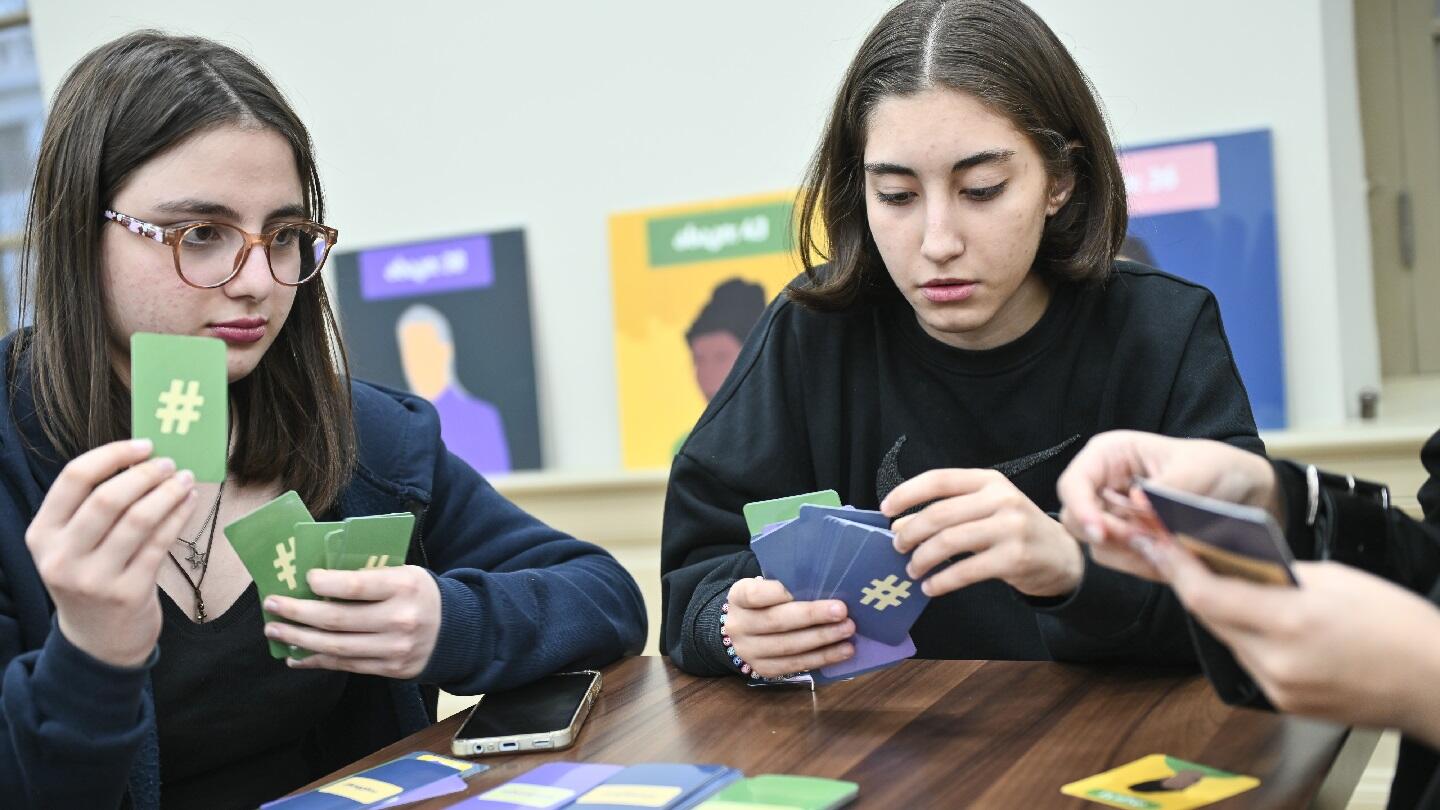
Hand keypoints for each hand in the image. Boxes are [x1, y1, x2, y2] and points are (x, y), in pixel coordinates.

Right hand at [27, 439, 197, 667]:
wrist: (98, 641)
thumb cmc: (91, 576)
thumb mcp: (73, 545)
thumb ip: (92, 506)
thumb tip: (143, 457)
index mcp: (42, 535)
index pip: (73, 479)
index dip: (113, 455)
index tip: (144, 445)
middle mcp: (61, 557)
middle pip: (108, 498)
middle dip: (145, 474)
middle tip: (169, 463)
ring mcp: (94, 579)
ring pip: (138, 520)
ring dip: (168, 493)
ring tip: (184, 479)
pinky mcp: (127, 594)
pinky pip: (160, 544)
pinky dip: (178, 516)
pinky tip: (189, 502)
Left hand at [264, 565, 441, 678]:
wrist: (456, 631)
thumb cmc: (419, 594)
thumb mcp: (404, 573)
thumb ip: (369, 576)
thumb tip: (317, 580)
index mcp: (404, 586)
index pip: (356, 586)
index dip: (325, 583)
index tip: (304, 578)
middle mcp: (400, 620)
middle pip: (338, 619)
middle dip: (298, 612)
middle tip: (272, 605)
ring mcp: (394, 649)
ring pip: (336, 647)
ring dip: (299, 639)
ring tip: (275, 630)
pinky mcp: (389, 669)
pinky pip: (345, 665)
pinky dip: (316, 660)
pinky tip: (295, 654)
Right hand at [723, 577, 854, 677]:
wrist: (743, 632)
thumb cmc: (766, 603)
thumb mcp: (766, 587)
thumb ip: (787, 586)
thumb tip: (827, 586)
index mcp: (738, 598)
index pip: (753, 594)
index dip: (774, 592)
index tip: (794, 590)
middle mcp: (739, 626)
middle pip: (776, 621)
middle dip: (811, 616)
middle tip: (841, 611)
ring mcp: (749, 651)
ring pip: (788, 646)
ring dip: (822, 639)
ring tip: (847, 630)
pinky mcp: (764, 670)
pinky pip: (796, 665)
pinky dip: (822, 658)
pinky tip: (844, 650)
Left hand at [884, 468, 1083, 598]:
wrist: (1064, 556)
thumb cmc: (1016, 530)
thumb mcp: (984, 512)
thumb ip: (945, 513)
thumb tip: (898, 525)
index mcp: (989, 481)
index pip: (939, 480)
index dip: (907, 493)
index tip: (886, 509)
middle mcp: (1001, 499)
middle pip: (939, 514)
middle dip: (911, 533)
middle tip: (897, 547)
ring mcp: (1010, 528)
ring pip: (949, 541)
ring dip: (922, 558)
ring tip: (912, 569)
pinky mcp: (1014, 558)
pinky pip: (965, 570)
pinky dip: (941, 581)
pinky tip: (931, 587)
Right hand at [1056, 431, 1276, 580]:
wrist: (1245, 492)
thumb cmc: (1218, 467)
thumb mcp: (1197, 470)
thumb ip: (1165, 490)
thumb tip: (1137, 506)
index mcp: (1110, 456)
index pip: (1073, 484)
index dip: (1081, 508)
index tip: (1101, 532)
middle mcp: (1104, 486)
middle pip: (1076, 519)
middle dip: (1107, 536)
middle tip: (1144, 541)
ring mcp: (1114, 515)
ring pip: (1098, 545)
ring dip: (1131, 552)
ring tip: (1169, 547)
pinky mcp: (1128, 539)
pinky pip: (1123, 560)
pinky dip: (1145, 563)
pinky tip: (1173, 556)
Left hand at [1155, 542, 1439, 746]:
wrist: (1435, 681)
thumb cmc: (1398, 625)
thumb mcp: (1334, 579)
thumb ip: (1277, 574)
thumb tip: (1235, 565)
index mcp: (1290, 623)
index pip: (1206, 596)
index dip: (1177, 568)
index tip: (1161, 545)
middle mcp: (1277, 662)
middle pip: (1209, 619)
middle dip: (1192, 585)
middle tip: (1179, 556)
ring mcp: (1280, 688)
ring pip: (1227, 641)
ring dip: (1217, 612)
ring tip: (1212, 581)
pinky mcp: (1285, 704)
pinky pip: (1248, 662)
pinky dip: (1244, 637)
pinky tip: (1250, 618)